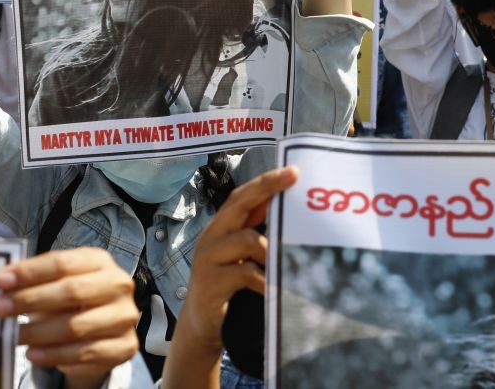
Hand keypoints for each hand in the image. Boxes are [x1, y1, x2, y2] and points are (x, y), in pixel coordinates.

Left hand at [0, 248, 138, 388]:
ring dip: (38, 332)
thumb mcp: (57, 284)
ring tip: (14, 335)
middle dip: (31, 299)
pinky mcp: (124, 346)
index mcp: (100, 260)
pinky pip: (84, 353)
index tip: (1, 281)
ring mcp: (124, 316)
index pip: (62, 263)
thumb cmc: (73, 302)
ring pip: (76, 326)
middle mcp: (118, 285)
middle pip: (71, 291)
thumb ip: (35, 280)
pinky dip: (54, 355)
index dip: (30, 272)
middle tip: (0, 308)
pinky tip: (33, 354)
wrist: (101, 333)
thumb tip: (3, 282)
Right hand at [179, 167, 297, 353]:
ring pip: (248, 240)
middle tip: (294, 181)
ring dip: (273, 251)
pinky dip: (264, 280)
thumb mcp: (240, 255)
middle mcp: (212, 236)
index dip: (266, 181)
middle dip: (267, 189)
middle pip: (239, 204)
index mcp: (221, 226)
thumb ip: (255, 231)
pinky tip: (273, 289)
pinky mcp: (210, 282)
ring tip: (288, 265)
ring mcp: (208, 258)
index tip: (292, 171)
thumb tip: (285, 208)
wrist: (201, 324)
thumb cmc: (227, 284)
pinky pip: (245, 273)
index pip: (242, 195)